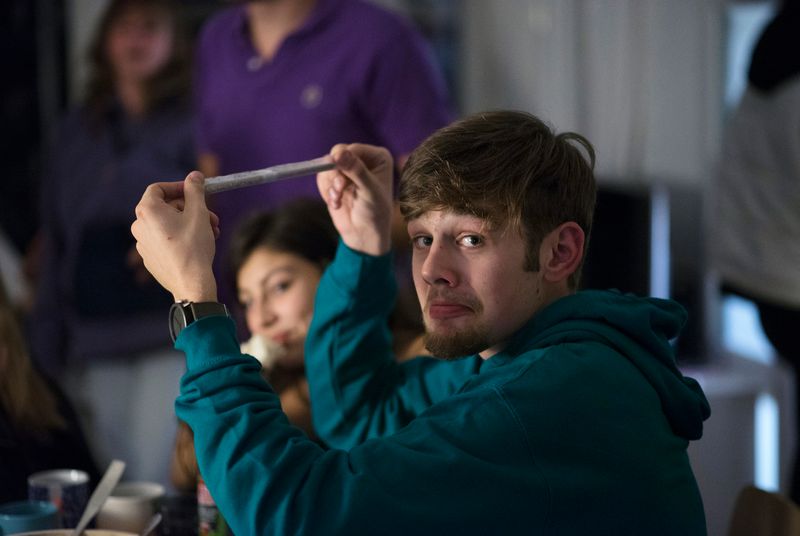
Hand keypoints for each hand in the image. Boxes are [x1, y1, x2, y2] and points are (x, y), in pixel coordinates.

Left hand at [130, 171, 219, 301]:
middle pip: (166, 207)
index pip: (158, 188)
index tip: (195, 190)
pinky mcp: (150, 258)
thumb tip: (194, 175)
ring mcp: (143, 243)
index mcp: (147, 211)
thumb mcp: (198, 213)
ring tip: (211, 232)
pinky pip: (165, 240)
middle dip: (191, 209)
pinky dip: (181, 237)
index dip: (178, 187)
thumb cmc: (194, 247)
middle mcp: (139, 225)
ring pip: (168, 224)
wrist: (191, 283)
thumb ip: (195, 190)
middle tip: (212, 216)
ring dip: (190, 224)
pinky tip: (199, 245)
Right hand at [317, 144, 393, 255]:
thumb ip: (355, 170)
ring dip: (332, 186)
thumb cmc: (375, 212)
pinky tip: (337, 204)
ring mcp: (347, 169)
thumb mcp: (368, 191)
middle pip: (337, 154)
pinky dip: (327, 193)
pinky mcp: (335, 180)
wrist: (364, 234)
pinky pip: (322, 178)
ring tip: (340, 199)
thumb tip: (338, 152)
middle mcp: (362, 159)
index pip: (352, 149)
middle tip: (340, 188)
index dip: (342, 161)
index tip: (341, 180)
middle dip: (335, 173)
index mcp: (377, 157)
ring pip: (327, 166)